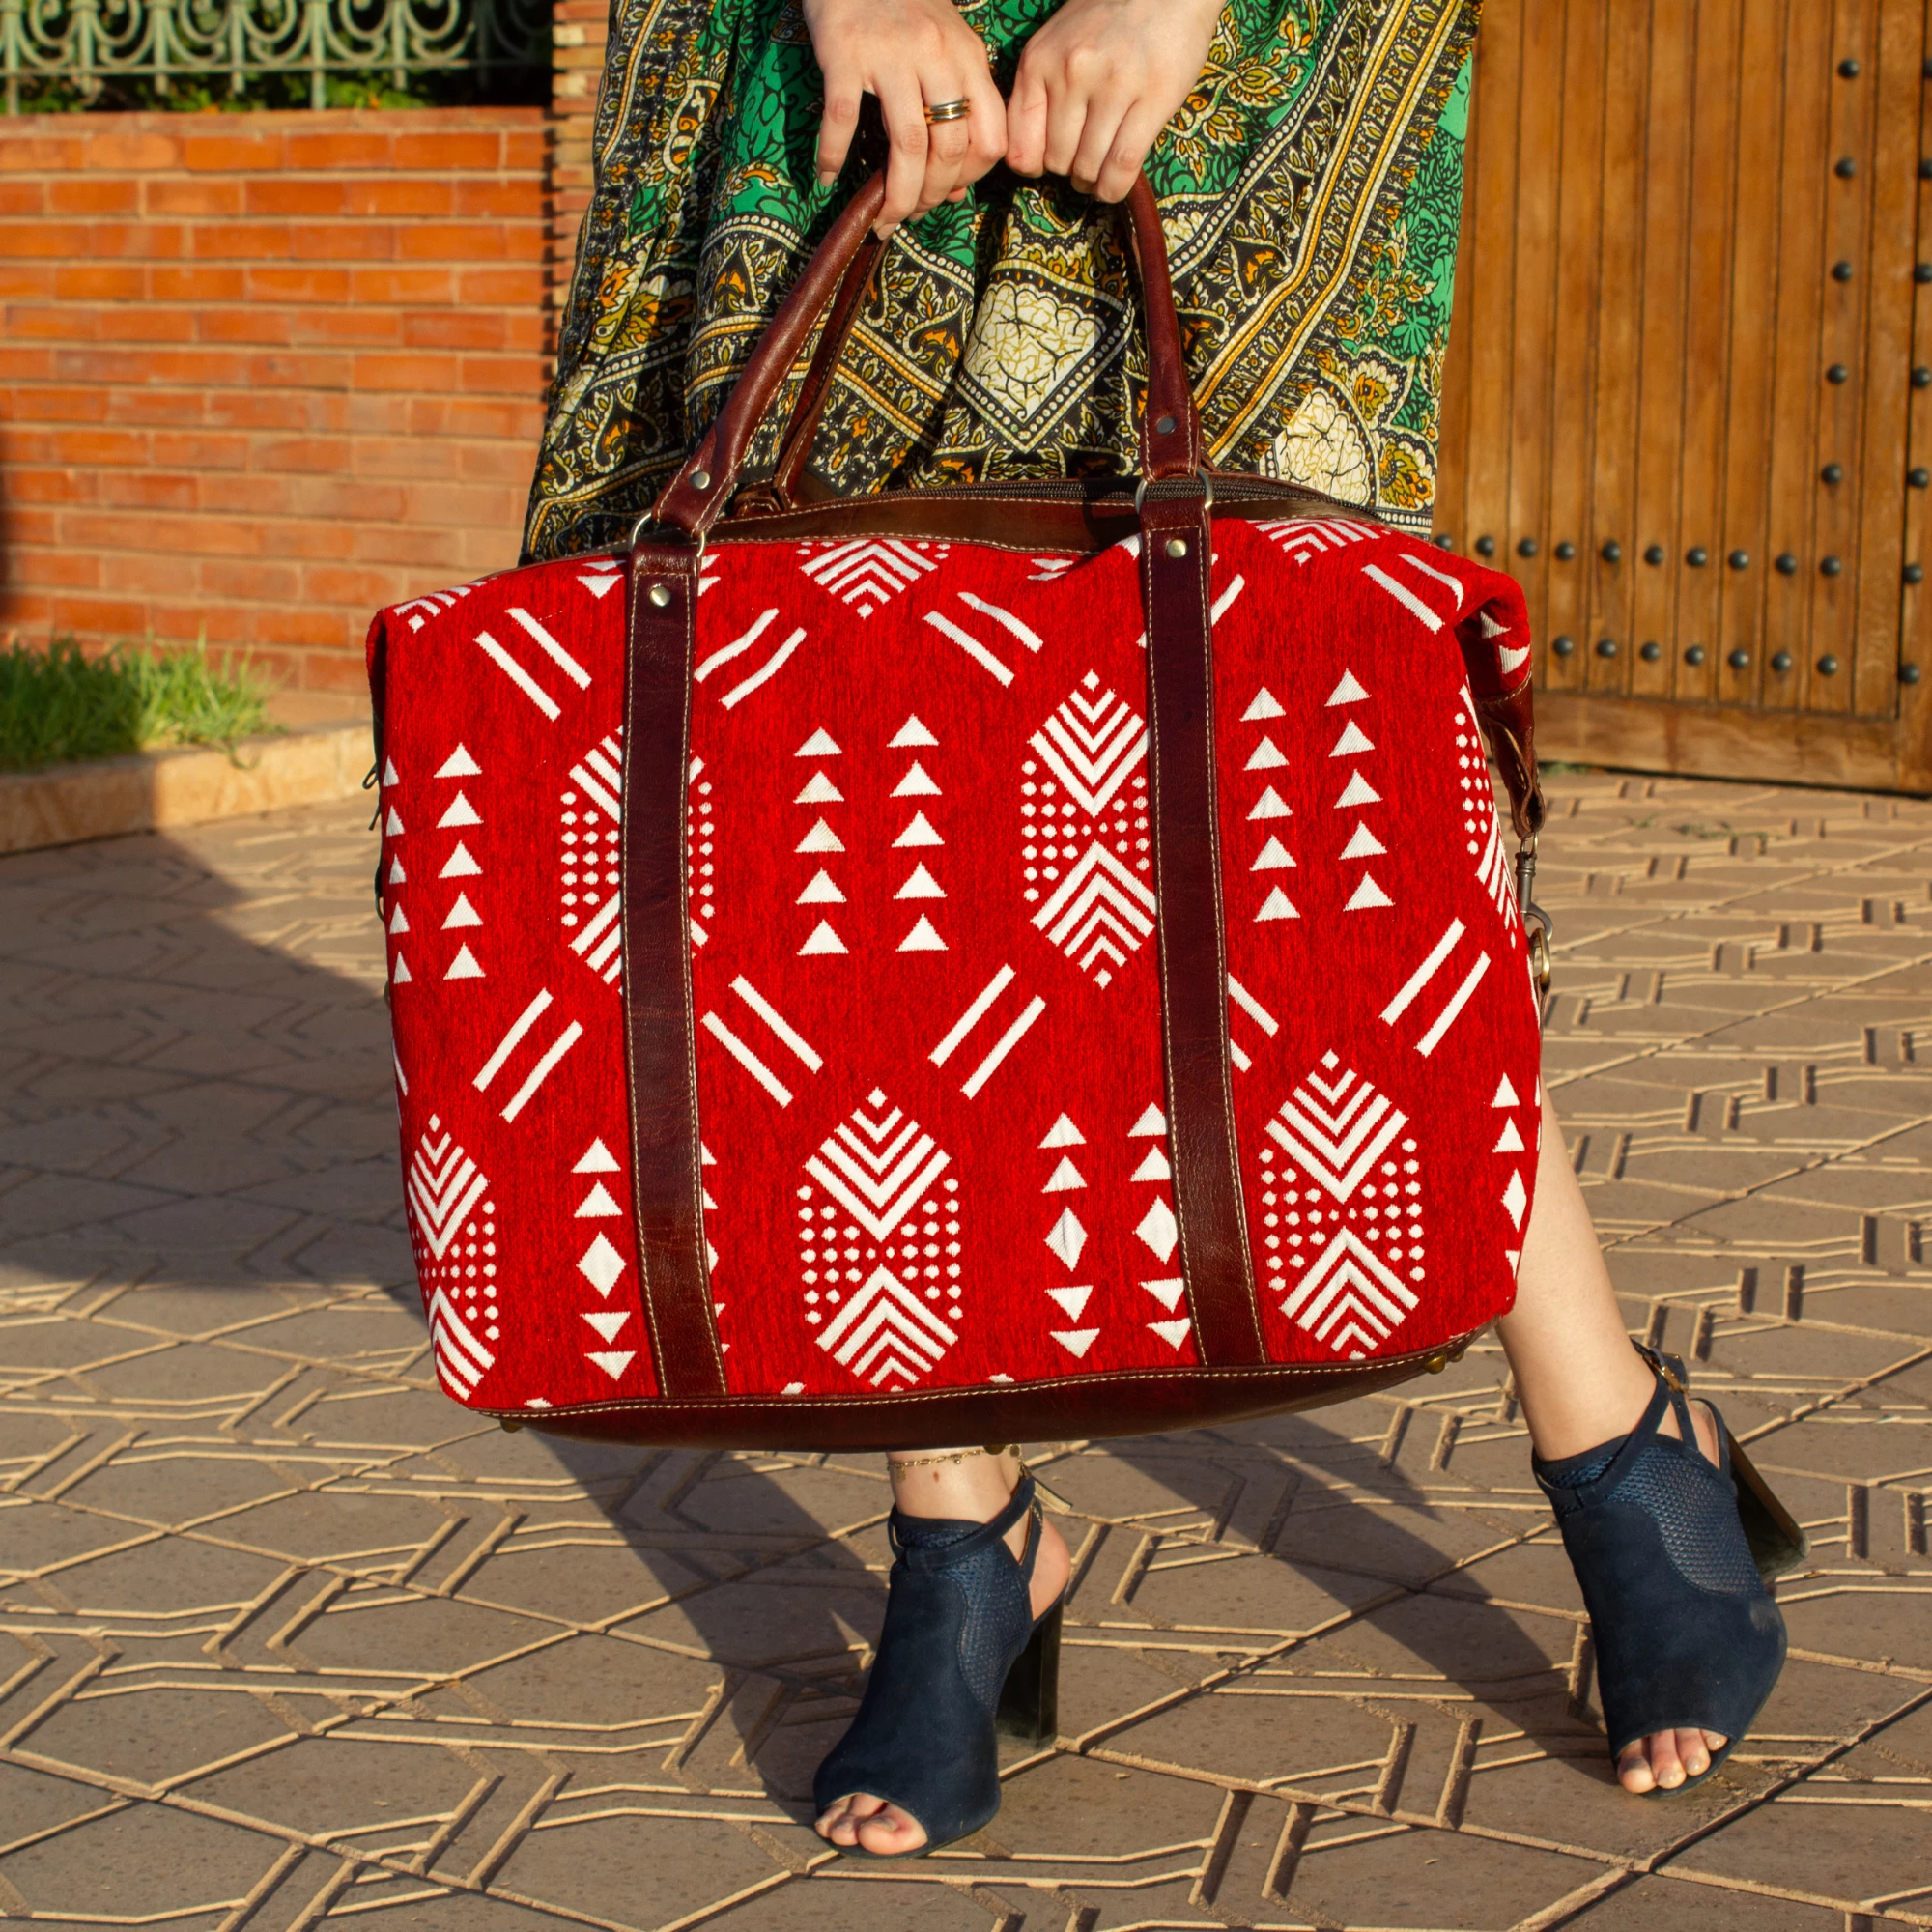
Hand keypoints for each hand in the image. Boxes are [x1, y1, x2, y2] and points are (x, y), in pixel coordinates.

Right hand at [802, 0, 1006, 234]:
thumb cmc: (901, 8)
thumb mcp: (945, 50)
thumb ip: (958, 110)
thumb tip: (956, 189)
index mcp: (968, 58)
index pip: (991, 138)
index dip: (972, 179)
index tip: (949, 194)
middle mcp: (936, 56)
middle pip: (949, 150)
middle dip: (931, 197)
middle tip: (909, 214)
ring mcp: (890, 54)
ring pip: (907, 145)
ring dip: (896, 194)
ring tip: (883, 216)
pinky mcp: (844, 52)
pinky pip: (843, 119)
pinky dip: (833, 156)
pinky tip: (826, 177)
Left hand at [1007, 0, 1223, 200]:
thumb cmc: (1110, 17)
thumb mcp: (1058, 43)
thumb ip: (1039, 90)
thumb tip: (1029, 156)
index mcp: (1039, 61)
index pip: (1020, 146)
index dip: (1034, 168)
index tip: (1048, 164)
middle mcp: (1071, 72)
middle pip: (1057, 161)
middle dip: (1069, 172)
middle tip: (1084, 163)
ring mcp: (1112, 85)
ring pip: (1089, 167)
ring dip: (1093, 182)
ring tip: (1100, 172)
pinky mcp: (1152, 98)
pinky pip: (1122, 164)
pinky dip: (1115, 188)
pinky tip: (1114, 186)